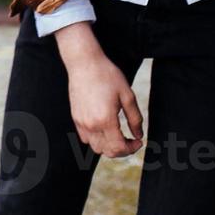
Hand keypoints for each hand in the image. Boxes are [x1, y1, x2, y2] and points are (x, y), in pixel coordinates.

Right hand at [57, 24, 143, 156]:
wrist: (84, 63)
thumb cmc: (107, 75)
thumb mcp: (127, 95)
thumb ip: (135, 119)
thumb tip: (139, 136)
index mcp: (105, 120)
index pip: (119, 148)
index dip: (131, 149)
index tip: (138, 141)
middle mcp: (91, 125)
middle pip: (107, 151)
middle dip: (121, 150)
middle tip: (130, 139)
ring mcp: (81, 122)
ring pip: (95, 147)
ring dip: (108, 146)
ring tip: (117, 134)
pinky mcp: (75, 118)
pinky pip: (86, 138)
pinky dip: (96, 139)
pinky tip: (104, 127)